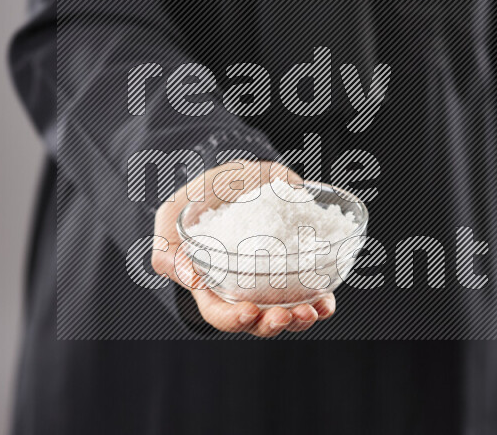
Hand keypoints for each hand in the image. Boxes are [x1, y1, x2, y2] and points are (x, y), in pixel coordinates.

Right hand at [152, 160, 335, 336]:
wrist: (241, 172)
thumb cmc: (200, 196)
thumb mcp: (173, 216)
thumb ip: (170, 247)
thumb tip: (190, 277)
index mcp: (211, 283)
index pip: (219, 312)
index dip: (232, 319)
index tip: (248, 312)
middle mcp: (244, 287)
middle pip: (257, 320)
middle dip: (272, 324)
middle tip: (285, 316)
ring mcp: (273, 278)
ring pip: (288, 311)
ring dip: (301, 318)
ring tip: (312, 311)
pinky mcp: (298, 262)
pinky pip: (312, 290)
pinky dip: (321, 299)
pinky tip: (326, 299)